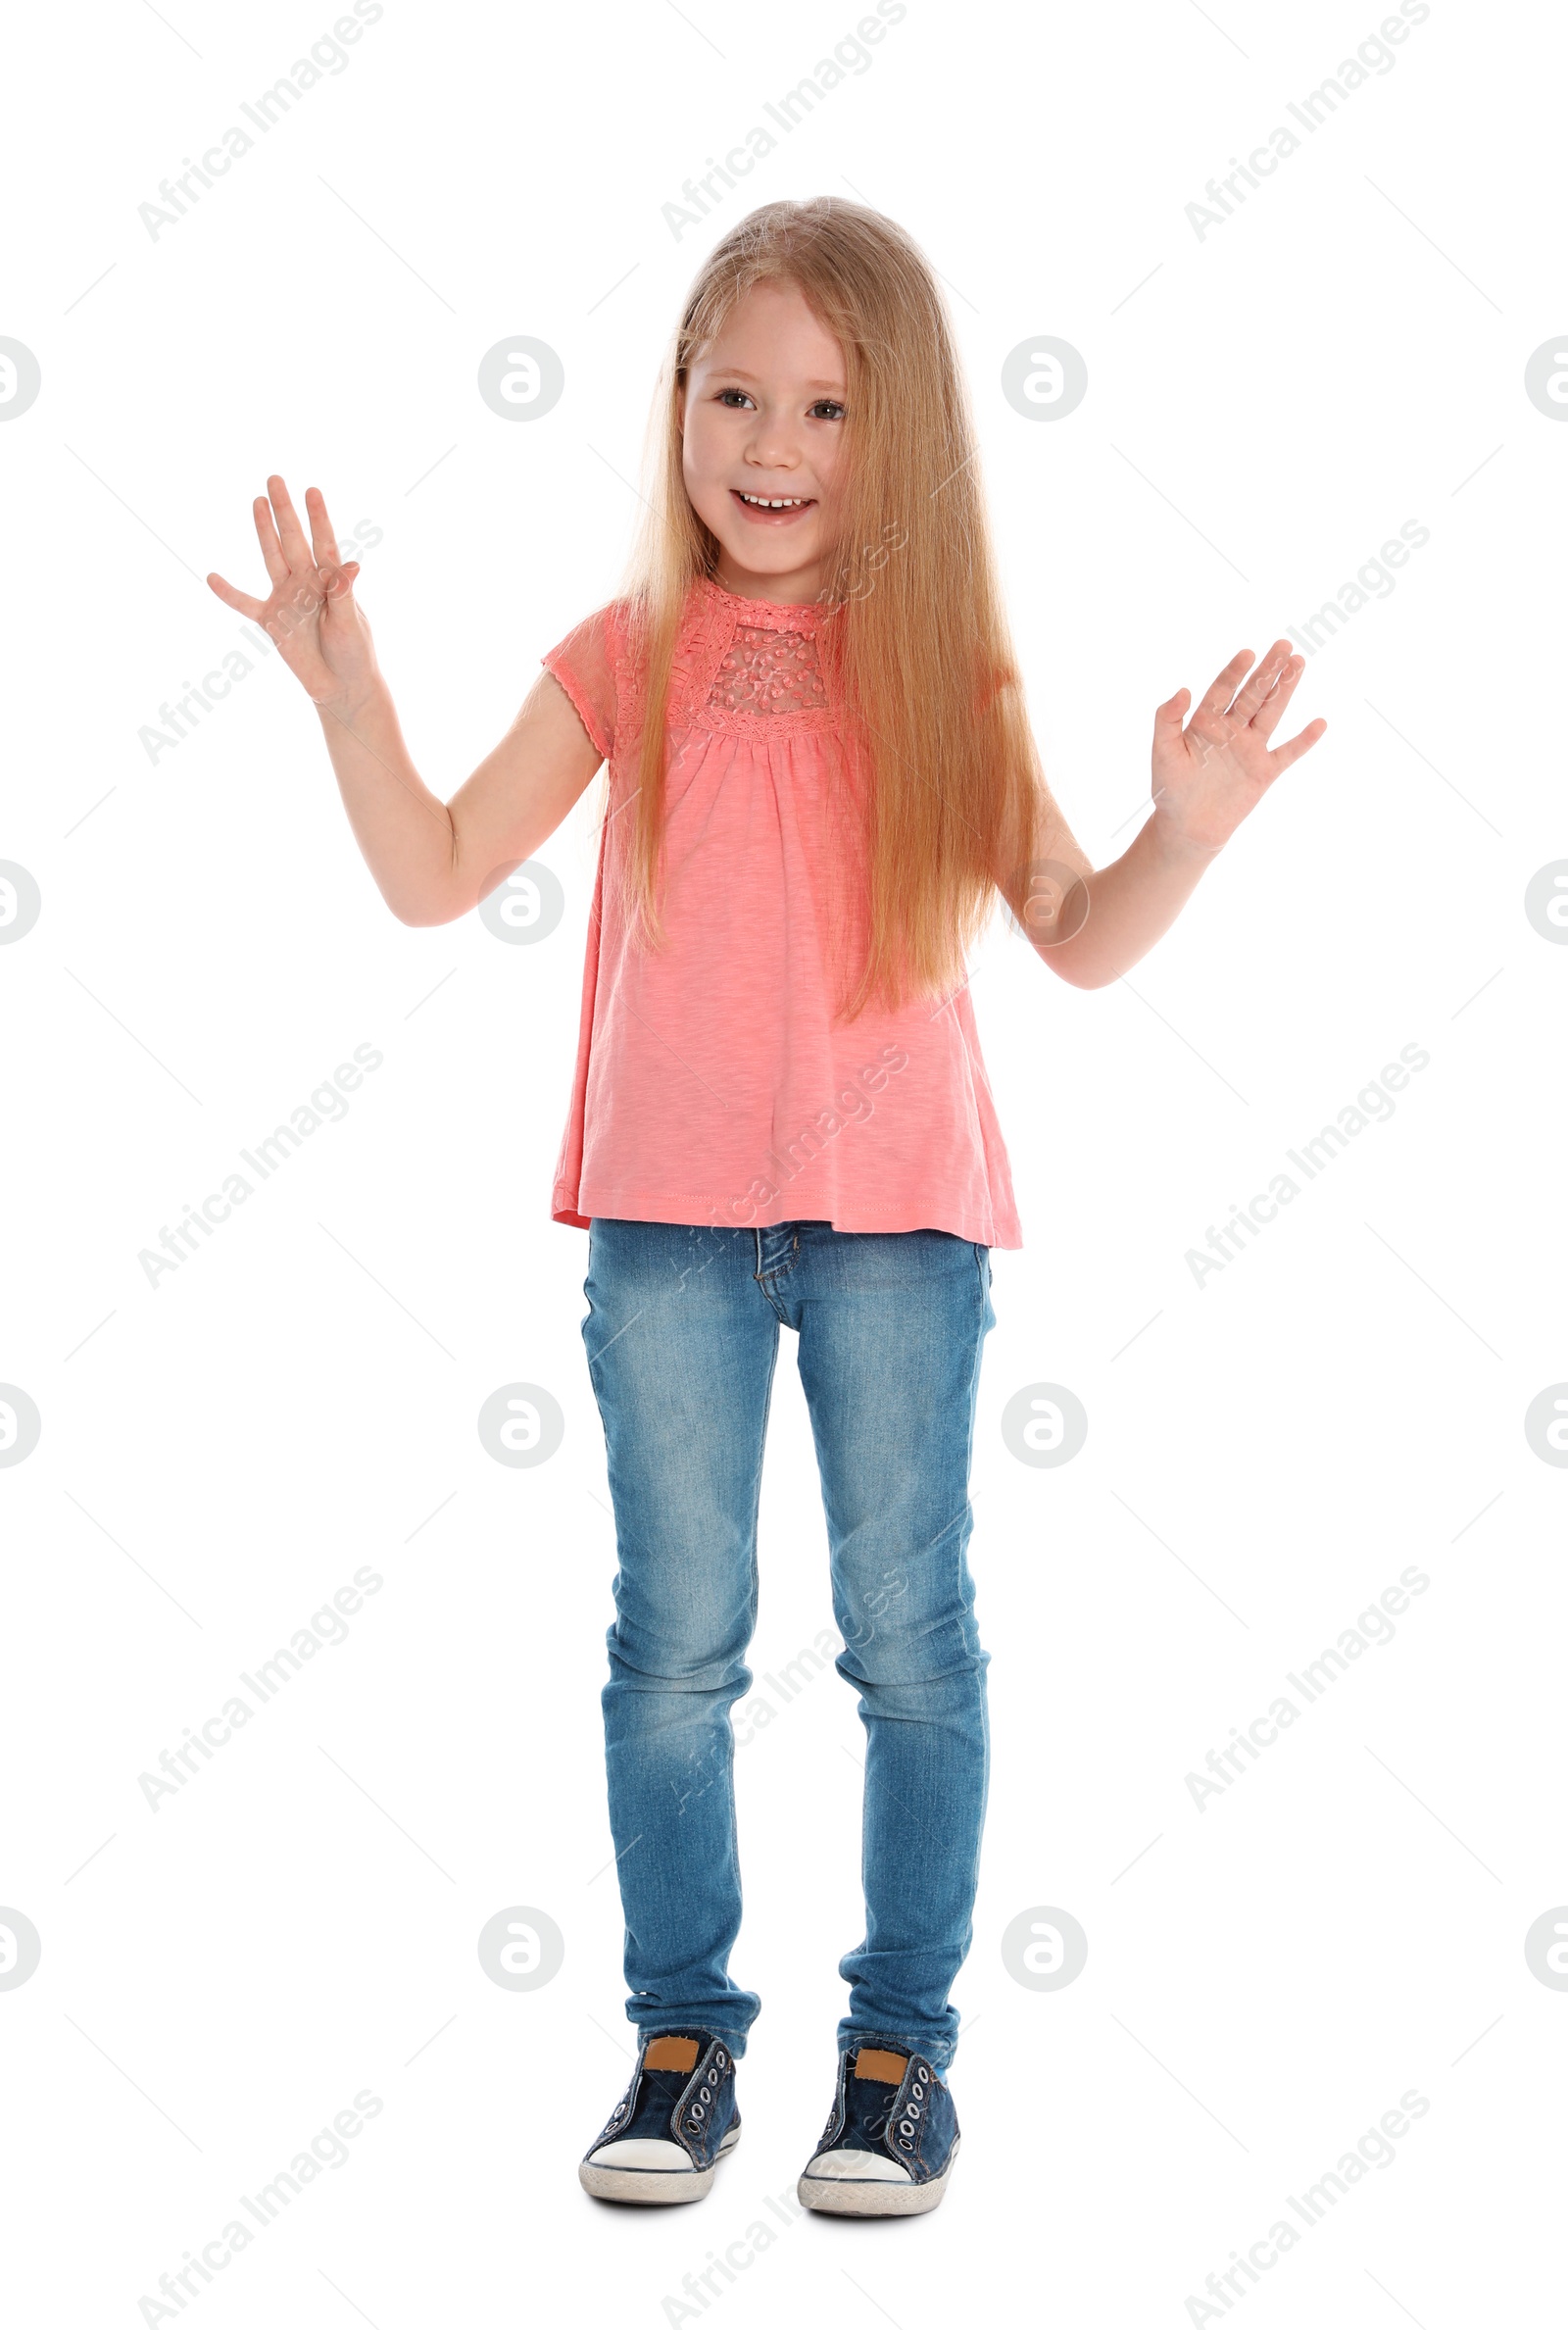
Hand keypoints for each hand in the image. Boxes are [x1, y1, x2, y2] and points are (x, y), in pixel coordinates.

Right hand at [207, 475, 376, 712]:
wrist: (342, 687)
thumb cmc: (355, 654)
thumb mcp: (351, 624)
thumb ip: (344, 595)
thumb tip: (352, 565)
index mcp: (330, 581)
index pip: (323, 542)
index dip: (318, 517)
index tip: (312, 490)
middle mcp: (307, 583)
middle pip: (293, 540)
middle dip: (284, 511)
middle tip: (275, 479)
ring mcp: (287, 599)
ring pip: (272, 557)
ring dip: (264, 531)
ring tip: (256, 501)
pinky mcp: (271, 622)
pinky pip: (245, 604)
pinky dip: (229, 594)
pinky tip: (212, 578)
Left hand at [1149, 641, 1325, 859]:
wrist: (1187, 827)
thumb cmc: (1170, 789)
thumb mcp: (1163, 752)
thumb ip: (1167, 721)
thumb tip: (1183, 690)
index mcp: (1206, 723)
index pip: (1223, 690)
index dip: (1234, 672)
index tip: (1247, 654)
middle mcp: (1231, 730)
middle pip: (1253, 694)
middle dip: (1267, 670)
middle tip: (1283, 645)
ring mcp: (1250, 748)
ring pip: (1271, 712)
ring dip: (1285, 689)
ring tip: (1299, 662)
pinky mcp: (1264, 772)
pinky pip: (1288, 753)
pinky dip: (1303, 740)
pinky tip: (1319, 723)